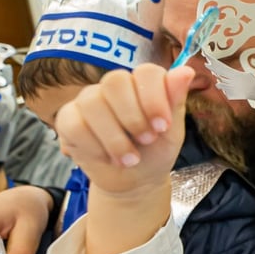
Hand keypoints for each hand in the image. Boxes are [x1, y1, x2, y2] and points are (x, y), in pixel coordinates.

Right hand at [54, 64, 192, 196]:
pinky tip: (106, 158)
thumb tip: (186, 71)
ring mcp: (88, 100)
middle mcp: (114, 87)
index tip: (162, 126)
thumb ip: (175, 101)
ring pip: (92, 102)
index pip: (146, 71)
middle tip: (146, 141)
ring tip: (129, 159)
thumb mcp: (172, 132)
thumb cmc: (155, 152)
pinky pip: (74, 123)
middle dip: (133, 117)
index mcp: (142, 84)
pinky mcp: (68, 120)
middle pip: (115, 81)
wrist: (135, 182)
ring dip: (114, 137)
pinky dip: (93, 146)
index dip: (154, 98)